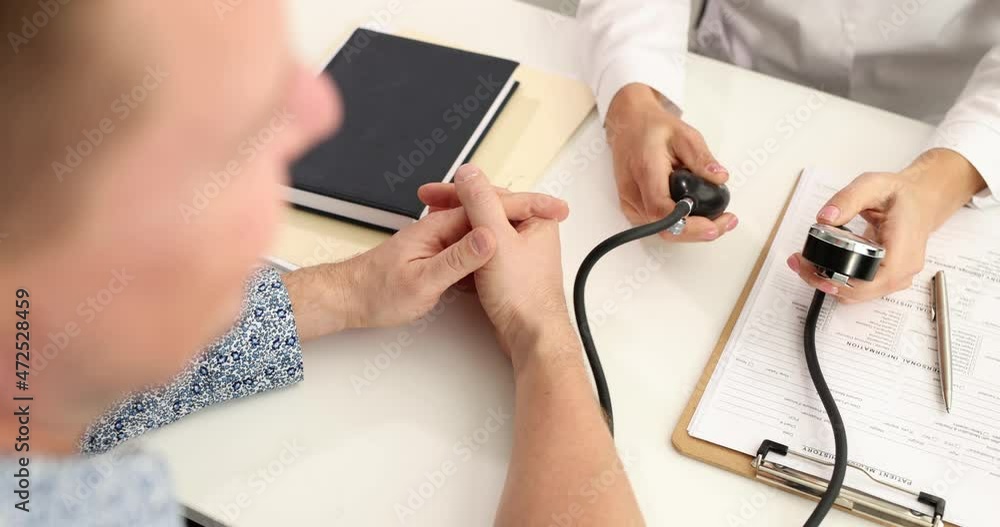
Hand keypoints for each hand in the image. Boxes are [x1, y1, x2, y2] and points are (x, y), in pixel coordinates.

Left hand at [284, 182, 569, 338]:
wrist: (347, 300)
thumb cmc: (376, 291)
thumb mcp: (422, 281)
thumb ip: (458, 259)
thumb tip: (490, 236)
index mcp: (440, 228)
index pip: (491, 208)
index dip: (526, 206)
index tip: (554, 209)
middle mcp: (442, 228)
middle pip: (492, 212)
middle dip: (526, 210)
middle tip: (557, 213)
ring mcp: (442, 241)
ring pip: (485, 229)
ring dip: (512, 227)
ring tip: (543, 228)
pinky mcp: (440, 256)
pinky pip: (475, 247)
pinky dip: (496, 248)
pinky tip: (508, 257)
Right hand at [448, 165, 576, 368]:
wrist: (529, 336)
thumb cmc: (523, 295)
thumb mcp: (496, 239)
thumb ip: (481, 203)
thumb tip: (469, 175)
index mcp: (536, 219)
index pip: (491, 193)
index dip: (458, 190)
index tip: (434, 192)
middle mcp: (530, 233)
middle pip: (485, 209)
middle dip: (454, 206)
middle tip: (429, 204)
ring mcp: (518, 253)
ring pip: (481, 230)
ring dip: (456, 226)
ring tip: (432, 224)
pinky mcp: (507, 271)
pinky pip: (480, 250)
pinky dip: (463, 248)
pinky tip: (448, 250)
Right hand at [605, 83, 737, 240]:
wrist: (628, 126)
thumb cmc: (652, 128)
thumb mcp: (684, 134)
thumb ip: (701, 158)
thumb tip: (720, 178)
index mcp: (646, 172)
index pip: (663, 211)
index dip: (689, 225)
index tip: (714, 225)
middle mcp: (633, 193)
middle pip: (665, 229)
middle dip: (699, 232)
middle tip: (727, 222)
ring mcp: (630, 203)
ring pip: (663, 231)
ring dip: (692, 231)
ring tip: (718, 218)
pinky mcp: (633, 208)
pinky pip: (658, 225)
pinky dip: (681, 225)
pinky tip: (697, 215)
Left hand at [787, 148, 987, 302]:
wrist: (921, 200)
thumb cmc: (901, 195)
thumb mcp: (873, 185)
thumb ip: (847, 199)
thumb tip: (825, 218)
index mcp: (902, 252)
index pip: (869, 283)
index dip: (838, 282)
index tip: (813, 269)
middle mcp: (902, 271)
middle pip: (858, 292)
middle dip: (823, 281)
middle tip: (799, 262)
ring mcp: (895, 278)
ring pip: (856, 295)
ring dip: (827, 283)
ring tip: (804, 264)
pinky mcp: (886, 278)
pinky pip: (858, 289)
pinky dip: (838, 281)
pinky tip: (820, 266)